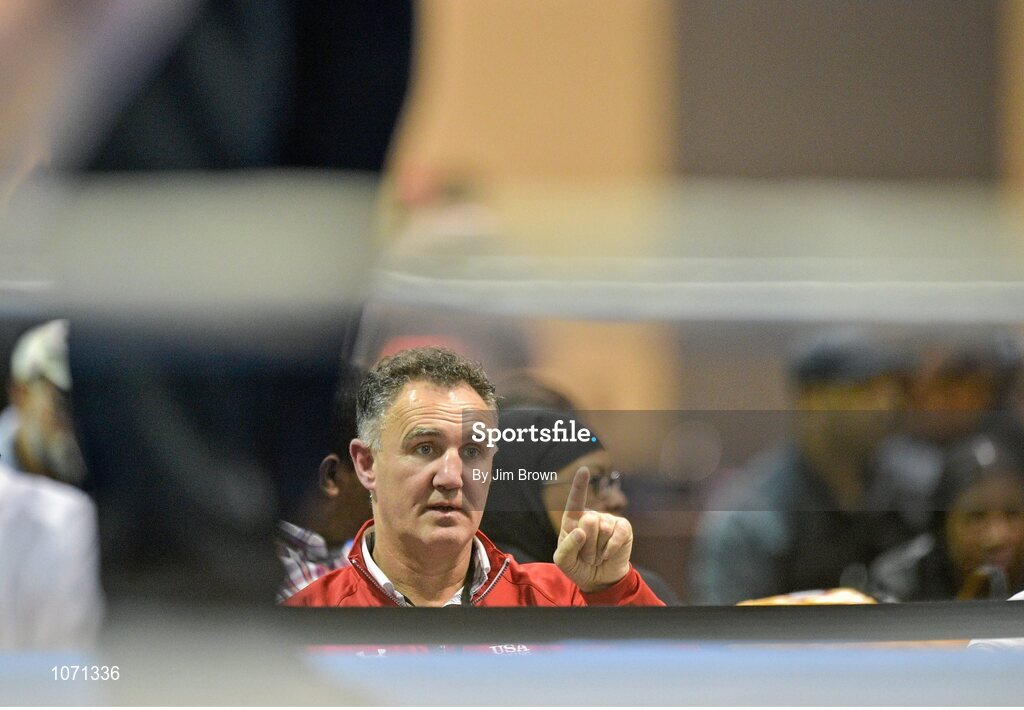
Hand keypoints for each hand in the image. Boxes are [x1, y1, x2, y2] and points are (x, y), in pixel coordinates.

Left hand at [552, 466, 632, 592]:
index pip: (575, 500)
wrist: (599, 580)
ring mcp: (609, 520)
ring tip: (597, 556)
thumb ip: (566, 547)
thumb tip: (581, 531)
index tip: (584, 470)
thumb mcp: (563, 561)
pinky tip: (607, 554)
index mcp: (573, 520)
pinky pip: (617, 534)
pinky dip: (611, 548)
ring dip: (598, 550)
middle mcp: (591, 516)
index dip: (580, 485)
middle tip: (587, 556)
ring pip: (603, 528)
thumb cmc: (578, 566)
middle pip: (589, 520)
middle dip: (587, 544)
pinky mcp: (623, 528)